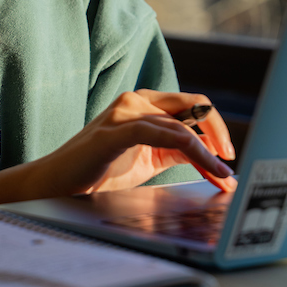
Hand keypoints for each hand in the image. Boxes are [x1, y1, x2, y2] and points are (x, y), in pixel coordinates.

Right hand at [0, 90, 236, 205]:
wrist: (55, 186)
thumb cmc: (97, 173)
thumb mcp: (145, 160)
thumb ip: (173, 151)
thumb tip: (214, 163)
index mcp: (144, 105)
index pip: (192, 107)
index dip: (217, 130)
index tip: (229, 158)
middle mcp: (136, 101)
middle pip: (195, 106)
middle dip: (220, 133)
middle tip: (231, 164)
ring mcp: (125, 112)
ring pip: (183, 125)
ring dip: (211, 153)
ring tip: (225, 178)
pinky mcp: (117, 130)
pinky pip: (164, 134)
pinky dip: (194, 151)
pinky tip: (208, 168)